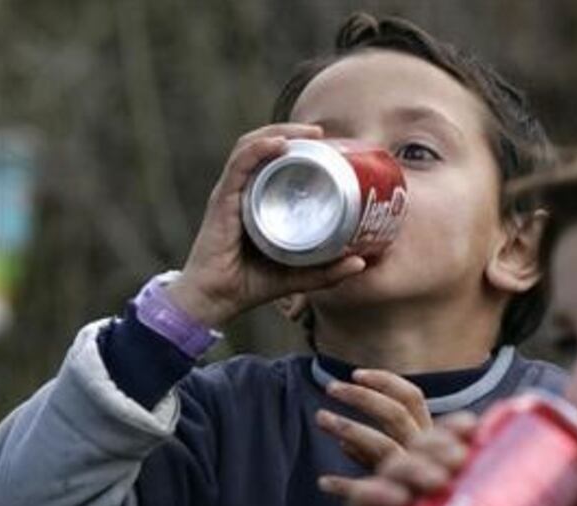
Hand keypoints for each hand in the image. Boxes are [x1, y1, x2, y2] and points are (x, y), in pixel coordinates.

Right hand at [165, 124, 366, 327]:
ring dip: (280, 133)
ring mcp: (230, 193)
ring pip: (252, 147)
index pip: (275, 162)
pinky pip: (239, 165)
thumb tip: (362, 263)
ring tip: (308, 133)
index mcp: (258, 201)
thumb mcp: (298, 276)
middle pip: (264, 146)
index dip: (299, 147)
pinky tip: (279, 144)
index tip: (330, 146)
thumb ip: (327, 271)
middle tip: (324, 135)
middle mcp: (243, 191)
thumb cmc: (249, 285)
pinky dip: (258, 150)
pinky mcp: (222, 201)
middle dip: (293, 133)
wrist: (214, 301)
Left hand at [316, 369, 433, 495]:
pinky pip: (366, 490)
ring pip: (381, 443)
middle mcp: (424, 453)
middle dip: (361, 396)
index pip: (412, 398)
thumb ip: (373, 455)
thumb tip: (343, 440)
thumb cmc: (408, 500)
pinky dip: (343, 484)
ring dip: (348, 427)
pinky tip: (324, 483)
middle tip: (331, 388)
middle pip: (396, 413)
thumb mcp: (392, 472)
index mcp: (428, 438)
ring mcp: (413, 475)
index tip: (357, 373)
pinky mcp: (399, 502)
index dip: (386, 382)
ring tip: (320, 419)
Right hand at [335, 414, 475, 505]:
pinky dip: (378, 492)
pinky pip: (363, 495)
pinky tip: (397, 499)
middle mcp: (414, 476)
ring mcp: (387, 491)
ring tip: (437, 482)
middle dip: (441, 444)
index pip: (448, 437)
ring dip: (416, 466)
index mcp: (441, 474)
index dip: (458, 427)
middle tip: (459, 460)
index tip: (474, 429)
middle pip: (423, 443)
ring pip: (397, 464)